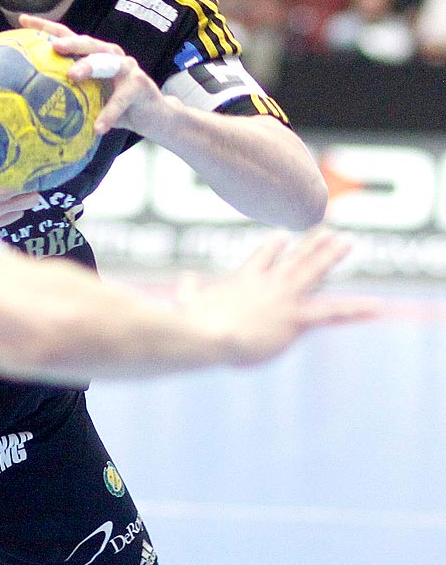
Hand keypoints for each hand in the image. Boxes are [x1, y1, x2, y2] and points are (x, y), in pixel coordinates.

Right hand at [0, 144, 38, 228]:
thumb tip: (7, 116)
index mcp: (1, 175)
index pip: (36, 175)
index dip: (39, 167)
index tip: (40, 161)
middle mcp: (1, 196)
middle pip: (35, 192)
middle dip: (31, 182)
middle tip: (25, 172)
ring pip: (26, 206)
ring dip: (23, 196)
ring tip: (15, 186)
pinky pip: (13, 217)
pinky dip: (12, 209)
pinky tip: (5, 199)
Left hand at [12, 14, 171, 137]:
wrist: (153, 118)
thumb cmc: (115, 107)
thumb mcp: (89, 98)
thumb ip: (68, 95)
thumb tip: (28, 104)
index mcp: (93, 55)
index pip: (67, 36)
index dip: (46, 27)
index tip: (22, 20)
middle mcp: (109, 55)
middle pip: (88, 43)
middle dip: (71, 42)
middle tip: (54, 46)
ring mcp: (127, 67)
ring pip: (107, 62)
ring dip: (90, 67)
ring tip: (73, 76)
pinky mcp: (140, 85)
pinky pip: (121, 99)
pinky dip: (109, 113)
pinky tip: (98, 127)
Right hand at [179, 230, 377, 364]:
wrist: (206, 333)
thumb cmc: (192, 323)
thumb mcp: (188, 302)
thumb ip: (190, 290)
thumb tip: (185, 280)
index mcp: (242, 280)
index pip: (261, 258)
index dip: (272, 246)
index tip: (281, 236)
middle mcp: (267, 283)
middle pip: (294, 258)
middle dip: (312, 244)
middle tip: (328, 231)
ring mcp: (284, 297)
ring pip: (314, 272)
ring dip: (332, 256)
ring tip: (348, 242)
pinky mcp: (296, 317)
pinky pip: (333, 313)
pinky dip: (356, 310)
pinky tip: (378, 307)